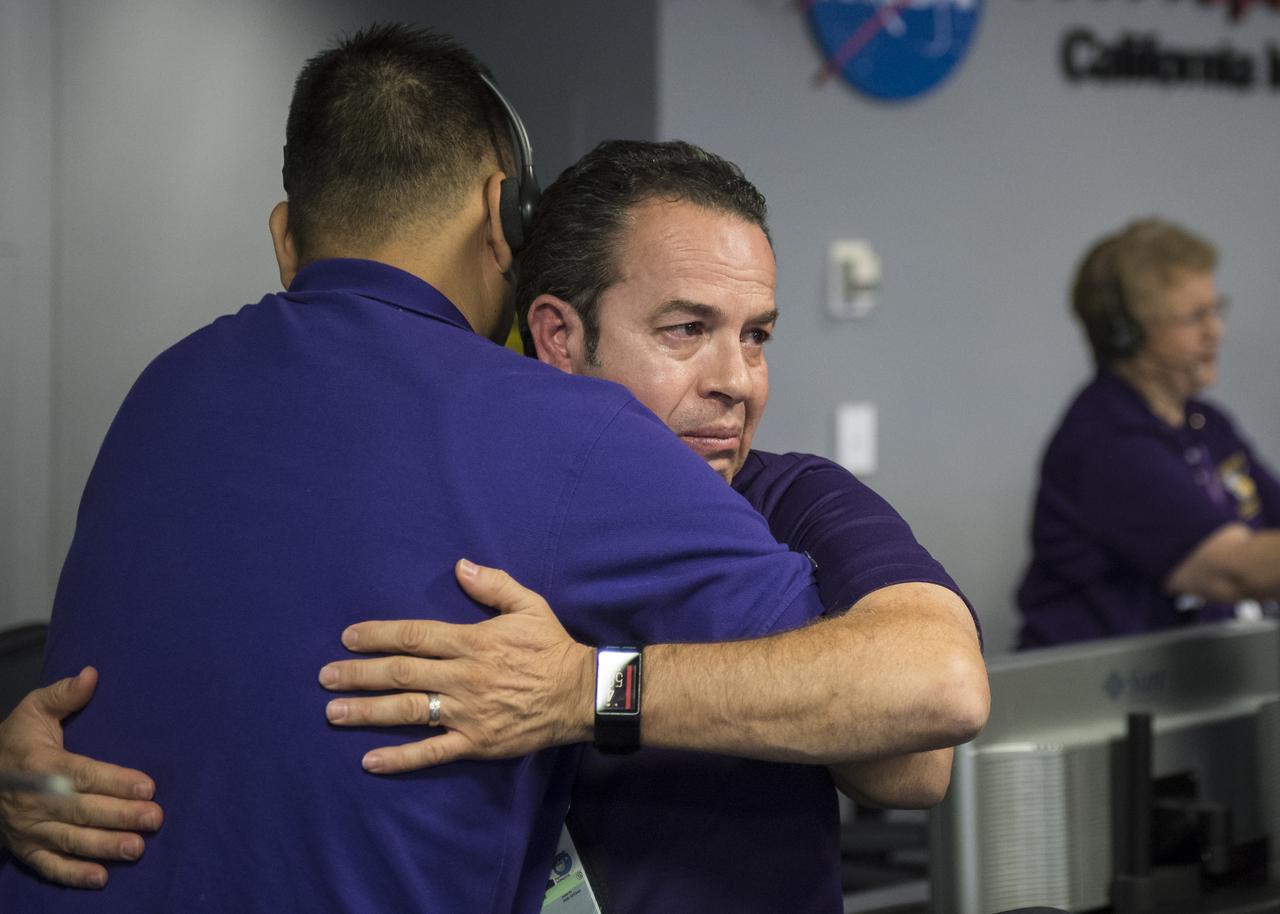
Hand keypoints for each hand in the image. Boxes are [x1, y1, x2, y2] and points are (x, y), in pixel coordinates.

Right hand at [0, 667, 162, 887]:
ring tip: (138, 848)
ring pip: (70, 840)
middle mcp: (34, 800)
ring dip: (105, 846)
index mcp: (41, 763)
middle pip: (82, 810)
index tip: (147, 786)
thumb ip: (63, 695)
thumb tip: (91, 674)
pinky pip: (48, 866)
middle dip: (120, 815)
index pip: (82, 774)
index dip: (115, 781)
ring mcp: (28, 828)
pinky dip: (73, 875)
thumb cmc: (15, 739)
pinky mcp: (25, 849)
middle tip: (154, 819)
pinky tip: (101, 878)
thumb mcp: (33, 710)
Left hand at [320, 559, 594, 773]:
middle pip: (402, 673)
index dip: (378, 636)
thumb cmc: (552, 647)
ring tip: (334, 712)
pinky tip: (370, 760)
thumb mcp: (529, 606)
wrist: (582, 694)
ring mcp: (468, 712)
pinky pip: (432, 751)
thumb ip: (493, 585)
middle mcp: (464, 677)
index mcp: (472, 642)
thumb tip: (460, 566)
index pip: (415, 637)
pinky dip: (400, 758)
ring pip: (409, 711)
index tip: (348, 638)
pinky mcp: (477, 742)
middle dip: (359, 674)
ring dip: (368, 712)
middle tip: (325, 676)